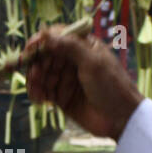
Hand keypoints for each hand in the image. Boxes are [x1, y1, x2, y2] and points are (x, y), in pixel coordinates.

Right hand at [24, 25, 143, 139]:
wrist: (121, 119)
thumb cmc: (112, 86)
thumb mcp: (93, 62)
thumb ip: (70, 47)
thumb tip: (46, 33)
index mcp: (83, 46)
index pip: (57, 37)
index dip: (41, 41)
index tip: (30, 49)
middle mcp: (72, 61)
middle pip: (45, 56)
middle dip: (36, 63)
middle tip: (35, 74)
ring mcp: (66, 79)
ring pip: (42, 74)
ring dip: (34, 80)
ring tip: (36, 88)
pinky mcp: (61, 97)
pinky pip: (43, 92)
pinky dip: (37, 93)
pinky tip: (38, 98)